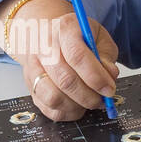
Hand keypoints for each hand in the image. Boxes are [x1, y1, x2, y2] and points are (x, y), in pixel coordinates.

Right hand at [2, 0, 119, 120]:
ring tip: (88, 101)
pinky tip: (77, 104)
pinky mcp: (30, 85)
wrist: (46, 34)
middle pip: (65, 80)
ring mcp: (33, 67)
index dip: (95, 77)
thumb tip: (109, 75)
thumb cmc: (75, 36)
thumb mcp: (97, 36)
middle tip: (102, 99)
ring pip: (53, 98)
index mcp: (64, 29)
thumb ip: (106, 55)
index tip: (108, 89)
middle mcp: (44, 47)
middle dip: (89, 96)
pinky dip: (67, 112)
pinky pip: (48, 108)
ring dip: (77, 106)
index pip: (77, 56)